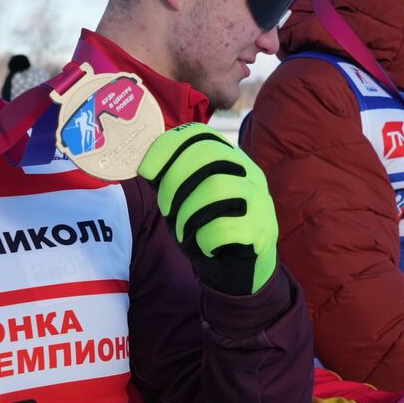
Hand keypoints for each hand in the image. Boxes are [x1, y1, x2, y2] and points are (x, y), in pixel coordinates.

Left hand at [137, 123, 277, 294]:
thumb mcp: (184, 198)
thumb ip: (168, 179)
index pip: (200, 134)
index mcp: (229, 158)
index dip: (167, 147)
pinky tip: (207, 247)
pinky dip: (206, 240)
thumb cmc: (209, 227)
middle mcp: (249, 171)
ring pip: (217, 188)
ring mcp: (260, 199)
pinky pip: (225, 227)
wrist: (241, 268)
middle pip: (208, 154)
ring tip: (185, 232)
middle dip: (174, 182)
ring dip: (188, 214)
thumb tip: (141, 163)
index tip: (146, 171)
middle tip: (166, 209)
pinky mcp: (262, 229)